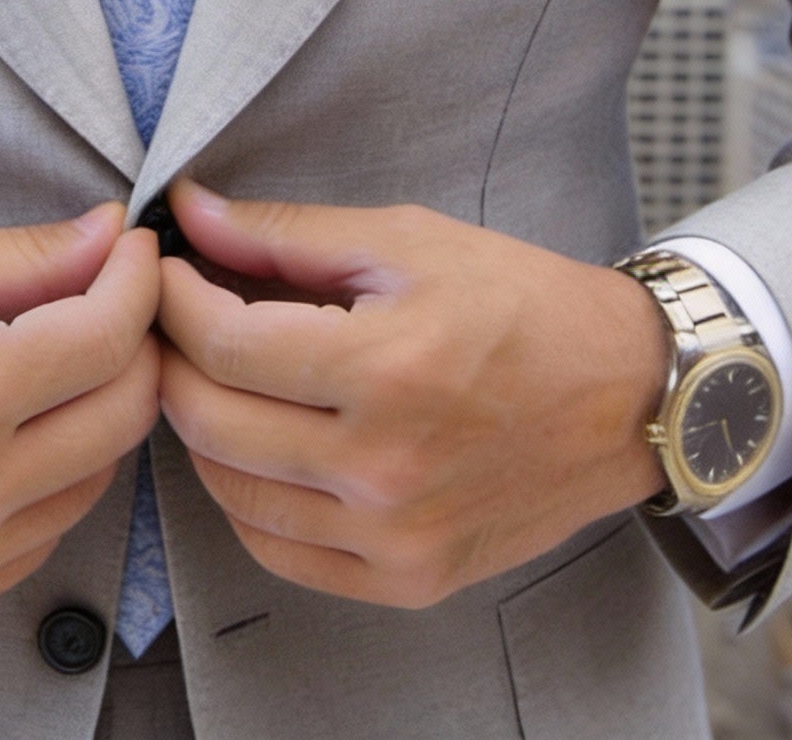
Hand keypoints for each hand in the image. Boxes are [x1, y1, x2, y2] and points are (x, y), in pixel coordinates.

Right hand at [0, 205, 160, 626]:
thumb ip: (20, 256)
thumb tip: (110, 237)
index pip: (106, 337)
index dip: (137, 279)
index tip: (133, 249)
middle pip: (124, 414)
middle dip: (135, 342)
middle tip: (110, 297)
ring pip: (97, 478)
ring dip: (97, 411)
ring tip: (54, 359)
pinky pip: (45, 532)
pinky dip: (53, 474)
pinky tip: (10, 429)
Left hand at [155, 182, 669, 609]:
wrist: (625, 393)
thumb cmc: (519, 302)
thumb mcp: (405, 240)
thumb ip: (285, 234)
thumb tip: (189, 212)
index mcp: (387, 370)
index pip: (223, 345)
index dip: (173, 299)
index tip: (165, 268)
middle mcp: (386, 468)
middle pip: (210, 421)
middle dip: (171, 358)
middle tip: (173, 317)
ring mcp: (396, 536)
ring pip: (230, 492)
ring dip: (200, 428)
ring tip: (213, 374)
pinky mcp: (409, 579)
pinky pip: (278, 552)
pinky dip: (245, 498)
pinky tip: (255, 446)